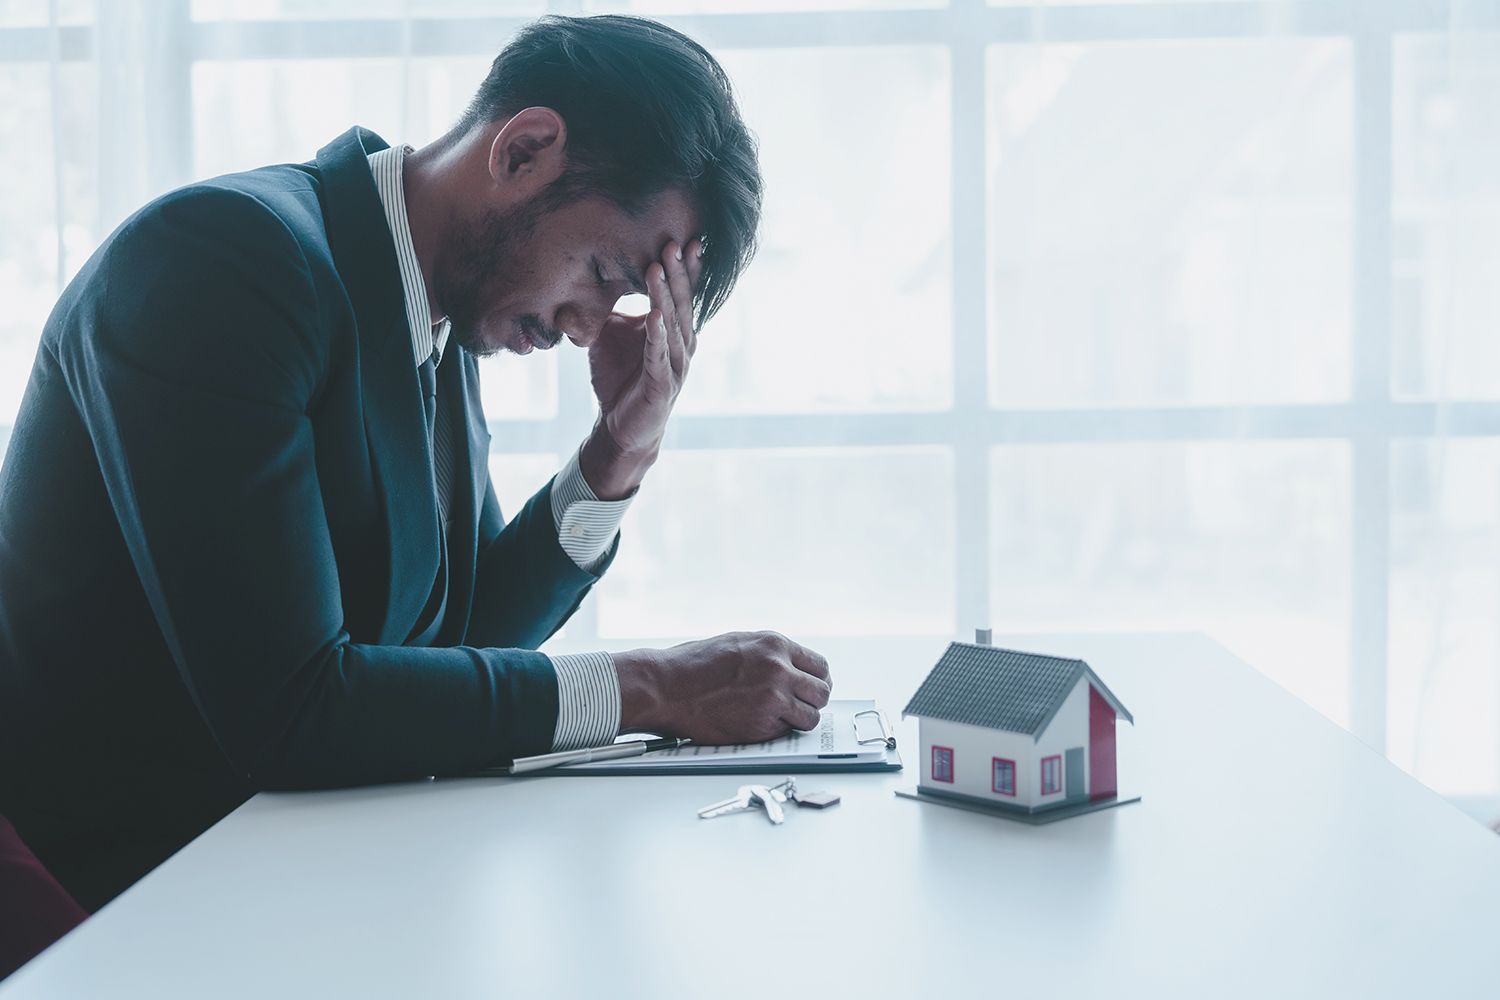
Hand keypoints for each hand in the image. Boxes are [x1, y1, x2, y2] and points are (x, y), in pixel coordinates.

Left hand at [579, 237, 703, 499]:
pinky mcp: (660, 384)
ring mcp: (674, 365)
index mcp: (674, 332)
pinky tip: (655, 316)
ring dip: (665, 296)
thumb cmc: (620, 379)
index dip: (685, 269)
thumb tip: (591, 277)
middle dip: (677, 273)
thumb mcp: (611, 336)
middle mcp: (681, 345)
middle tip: (674, 242)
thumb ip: (611, 308)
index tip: (686, 238)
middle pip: (682, 303)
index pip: (682, 294)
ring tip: (659, 268)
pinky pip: (659, 356)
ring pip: (672, 324)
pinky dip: (658, 335)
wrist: (620, 428)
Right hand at [614, 631, 833, 744]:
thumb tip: (794, 668)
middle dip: (812, 701)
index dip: (817, 680)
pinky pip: (786, 732)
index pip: (820, 666)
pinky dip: (776, 731)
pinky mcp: (761, 725)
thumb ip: (770, 654)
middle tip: (798, 705)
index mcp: (774, 645)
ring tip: (778, 717)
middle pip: (822, 692)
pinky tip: (756, 722)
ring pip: (810, 717)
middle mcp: (779, 669)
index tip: (811, 688)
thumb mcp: (739, 643)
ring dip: (799, 720)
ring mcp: (772, 699)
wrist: (665, 687)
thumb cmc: (693, 665)